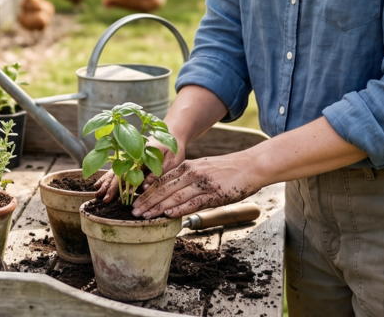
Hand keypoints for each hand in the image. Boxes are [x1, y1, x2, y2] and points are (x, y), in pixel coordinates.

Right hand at [93, 134, 183, 202]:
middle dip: (110, 186)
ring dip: (106, 182)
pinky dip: (108, 177)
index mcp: (142, 156)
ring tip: (97, 193)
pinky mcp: (131, 161)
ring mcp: (130, 158)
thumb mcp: (170, 161)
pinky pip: (117, 170)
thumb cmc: (173, 148)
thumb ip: (157, 173)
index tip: (113, 196)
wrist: (172, 134)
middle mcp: (133, 157)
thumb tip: (144, 187)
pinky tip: (100, 184)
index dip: (119, 186)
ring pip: (115, 171)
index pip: (128, 173)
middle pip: (118, 172)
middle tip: (103, 199)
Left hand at [130, 152, 260, 218]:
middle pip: (164, 188)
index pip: (161, 179)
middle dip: (147, 201)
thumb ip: (187, 178)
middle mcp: (192, 173)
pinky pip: (192, 203)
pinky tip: (168, 215)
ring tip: (145, 216)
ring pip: (174, 196)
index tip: (135, 201)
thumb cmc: (226, 170)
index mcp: (188, 166)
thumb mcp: (203, 168)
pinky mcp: (214, 194)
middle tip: (133, 212)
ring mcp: (202, 183)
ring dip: (158, 208)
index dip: (146, 191)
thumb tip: (172, 193)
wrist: (250, 166)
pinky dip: (179, 209)